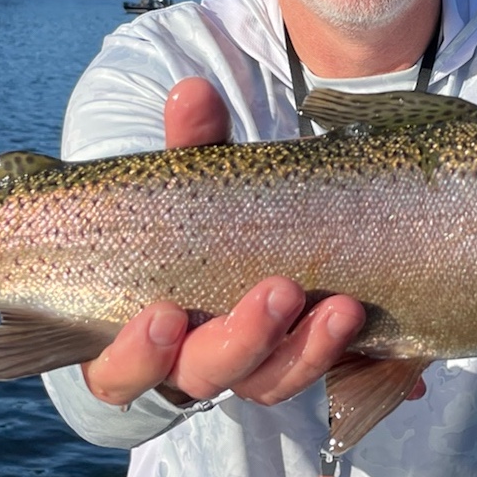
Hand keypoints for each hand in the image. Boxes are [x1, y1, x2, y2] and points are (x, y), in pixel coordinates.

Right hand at [80, 78, 367, 407]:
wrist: (254, 244)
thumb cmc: (193, 218)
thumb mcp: (192, 180)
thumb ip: (191, 144)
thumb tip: (193, 93)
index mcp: (135, 337)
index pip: (120, 370)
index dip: (138, 354)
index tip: (164, 315)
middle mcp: (187, 366)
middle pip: (205, 377)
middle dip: (241, 341)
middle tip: (278, 292)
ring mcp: (247, 370)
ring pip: (268, 382)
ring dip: (304, 348)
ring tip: (342, 307)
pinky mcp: (296, 363)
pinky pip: (315, 372)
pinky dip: (334, 348)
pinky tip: (355, 312)